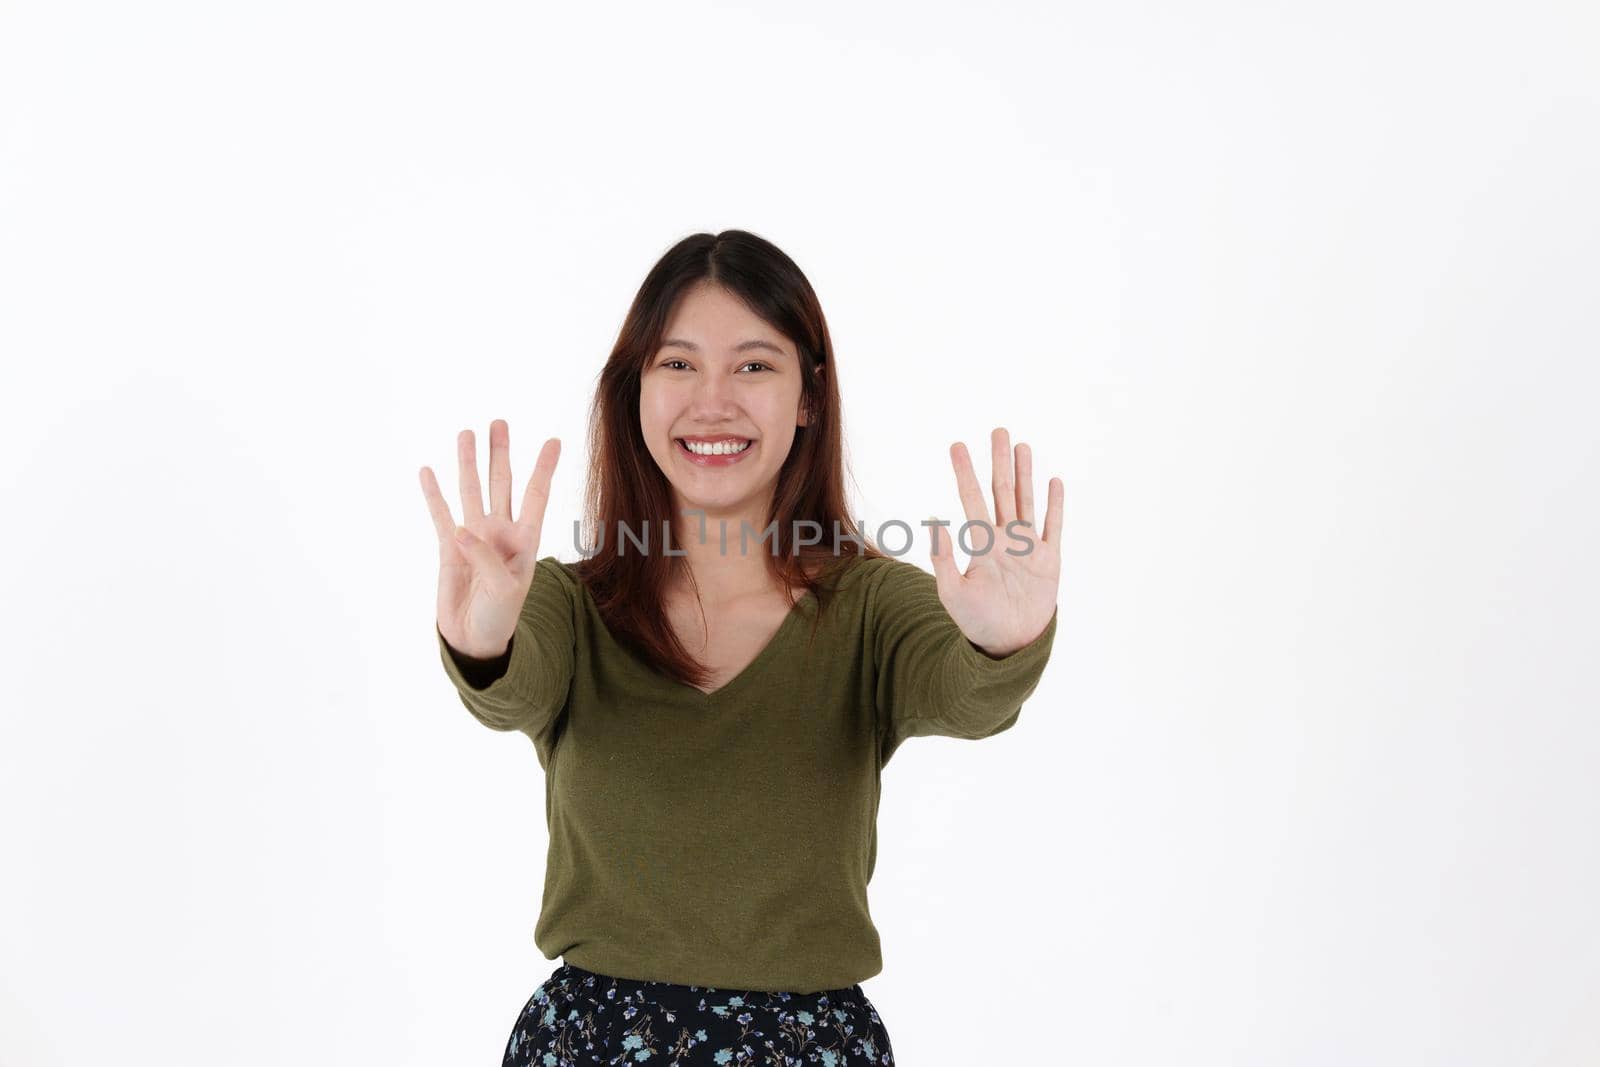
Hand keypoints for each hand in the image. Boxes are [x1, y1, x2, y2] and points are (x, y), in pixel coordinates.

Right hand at [419, 420, 560, 659]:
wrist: (474, 639)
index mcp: (523, 541)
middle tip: (498, 423)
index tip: (554, 441)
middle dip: (500, 453)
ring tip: (466, 434)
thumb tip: (461, 530)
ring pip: (471, 490)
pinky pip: (440, 514)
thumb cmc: (499, 617)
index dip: (544, 469)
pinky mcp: (449, 547)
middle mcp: (500, 532)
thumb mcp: (504, 591)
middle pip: (501, 483)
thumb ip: (485, 558)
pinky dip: (434, 493)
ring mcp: (473, 536)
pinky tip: (428, 471)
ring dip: (468, 463)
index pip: (536, 496)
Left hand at [928, 427, 1062, 656]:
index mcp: (981, 544)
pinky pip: (1053, 526)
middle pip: (1002, 491)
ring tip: (1022, 446)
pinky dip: (1054, 505)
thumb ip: (943, 559)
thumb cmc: (977, 622)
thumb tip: (934, 523)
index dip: (964, 472)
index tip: (957, 446)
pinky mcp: (1049, 560)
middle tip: (998, 430)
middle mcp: (1004, 539)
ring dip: (1025, 474)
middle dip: (999, 461)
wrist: (1008, 645)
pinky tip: (1053, 482)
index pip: (972, 498)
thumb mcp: (952, 593)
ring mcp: (1028, 547)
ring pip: (1026, 501)